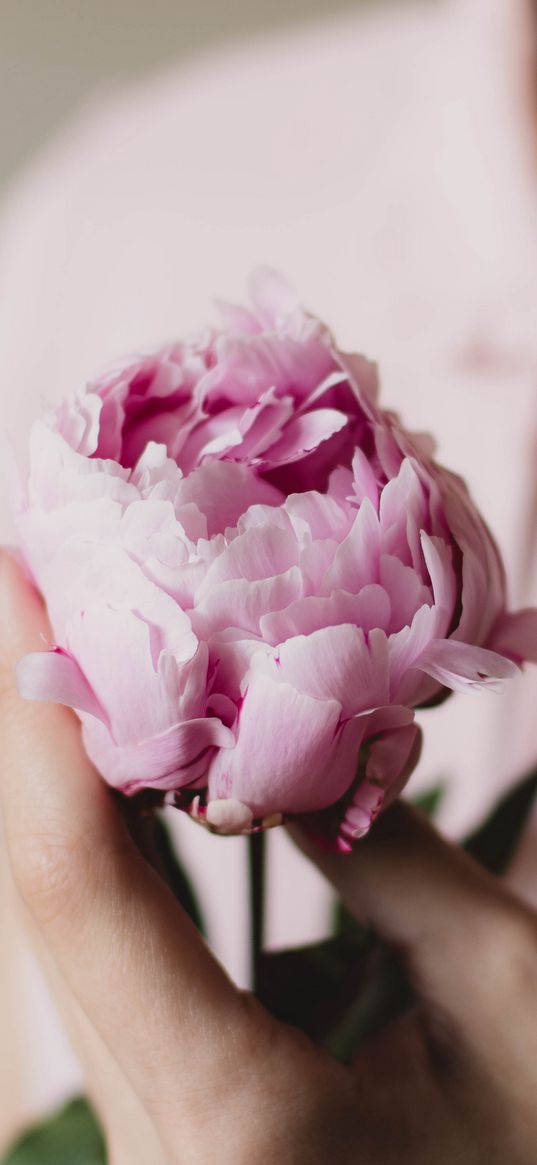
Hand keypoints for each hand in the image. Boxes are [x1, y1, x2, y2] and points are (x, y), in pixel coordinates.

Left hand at [2, 551, 536, 1164]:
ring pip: (67, 929)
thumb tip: (299, 729)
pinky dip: (110, 848)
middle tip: (45, 584)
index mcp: (237, 1124)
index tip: (26, 582)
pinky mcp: (167, 1124)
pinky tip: (132, 767)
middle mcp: (153, 1141)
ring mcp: (147, 1138)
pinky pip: (111, 964)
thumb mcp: (497, 994)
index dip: (41, 718)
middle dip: (37, 726)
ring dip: (64, 779)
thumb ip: (389, 856)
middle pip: (49, 896)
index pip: (84, 884)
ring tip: (81, 646)